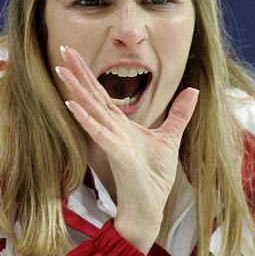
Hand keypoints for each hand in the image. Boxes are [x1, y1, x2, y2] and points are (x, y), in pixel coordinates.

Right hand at [55, 45, 198, 251]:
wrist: (149, 207)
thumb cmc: (153, 177)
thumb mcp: (170, 138)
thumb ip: (179, 113)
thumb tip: (193, 90)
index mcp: (121, 124)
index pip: (102, 93)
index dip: (89, 73)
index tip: (74, 53)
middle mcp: (111, 129)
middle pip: (92, 94)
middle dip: (78, 71)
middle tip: (62, 47)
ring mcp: (111, 140)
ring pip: (91, 109)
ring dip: (76, 89)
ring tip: (61, 69)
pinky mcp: (116, 153)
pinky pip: (98, 132)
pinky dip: (85, 118)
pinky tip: (71, 103)